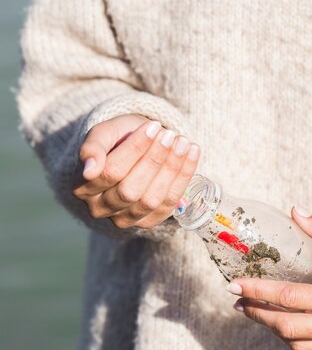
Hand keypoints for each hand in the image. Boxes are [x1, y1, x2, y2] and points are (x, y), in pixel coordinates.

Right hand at [72, 114, 200, 228]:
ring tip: (183, 143)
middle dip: (154, 160)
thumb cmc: (116, 140)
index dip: (134, 150)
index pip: (110, 172)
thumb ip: (91, 148)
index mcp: (82, 188)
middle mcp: (99, 209)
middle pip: (130, 190)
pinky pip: (169, 203)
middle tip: (171, 135)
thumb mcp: (102, 134)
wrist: (134, 150)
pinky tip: (192, 152)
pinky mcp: (149, 222)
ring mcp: (125, 219)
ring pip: (151, 199)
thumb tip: (89, 171)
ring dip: (172, 169)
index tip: (153, 127)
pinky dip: (183, 177)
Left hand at [227, 207, 311, 349]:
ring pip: (301, 347)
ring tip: (266, 314)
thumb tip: (296, 211)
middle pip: (287, 328)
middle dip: (259, 315)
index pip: (288, 299)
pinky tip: (300, 327)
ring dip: (279, 332)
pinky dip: (305, 342)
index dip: (257, 292)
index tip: (235, 286)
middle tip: (241, 303)